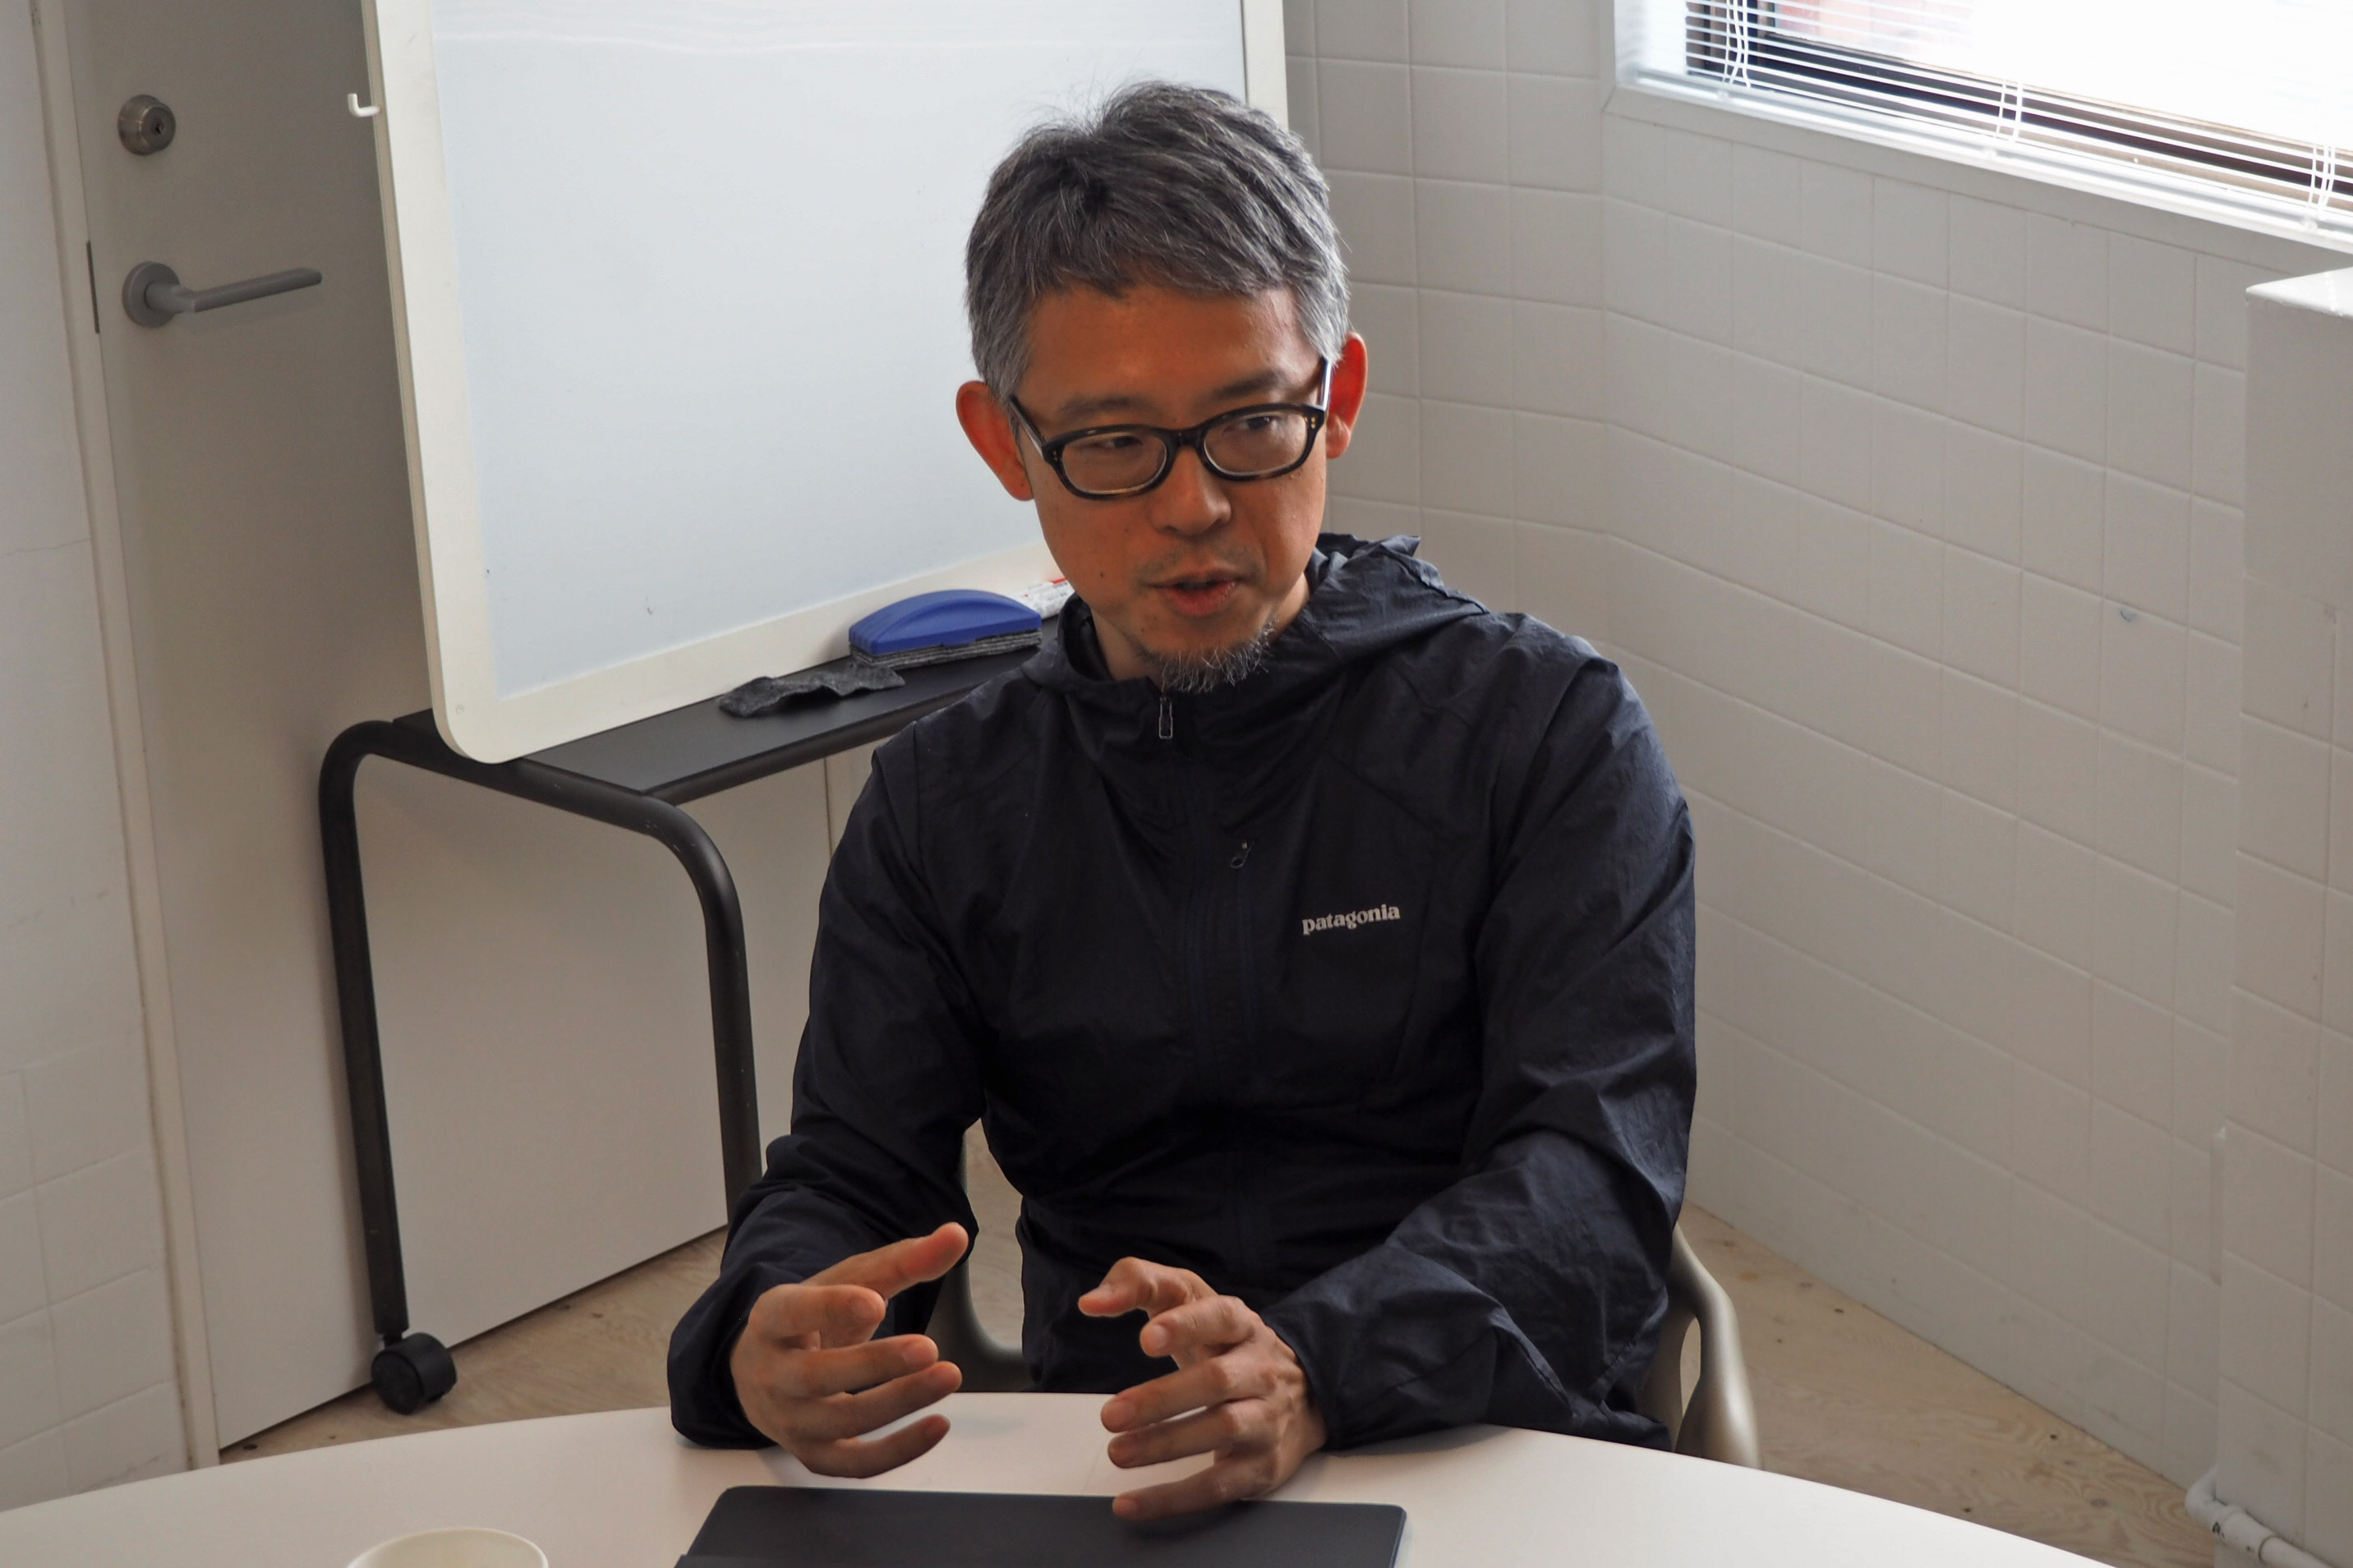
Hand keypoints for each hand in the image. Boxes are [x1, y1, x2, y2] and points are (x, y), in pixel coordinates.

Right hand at [729, 1223, 968, 1476]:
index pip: (792, 1313)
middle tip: (929, 1348)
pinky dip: (898, 1451)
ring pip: (842, 1421)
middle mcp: (773, 1374)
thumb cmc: (812, 1319)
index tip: (876, 1301)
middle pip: (818, 1375)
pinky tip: (938, 1424)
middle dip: (875, 1364)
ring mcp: (790, 1421)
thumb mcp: (847, 1282)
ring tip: (948, 1375)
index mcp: (772, 1319)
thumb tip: (956, 1236)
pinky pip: (854, 1464)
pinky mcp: (813, 1454)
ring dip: (899, 1402)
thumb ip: (901, 1260)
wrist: (765, 1373)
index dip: (830, 1309)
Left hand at [1079, 1258, 1326, 1519]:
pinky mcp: (1261, 1468)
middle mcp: (1260, 1370)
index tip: (1146, 1337)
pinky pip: (1218, 1487)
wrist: (1306, 1396)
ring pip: (1221, 1431)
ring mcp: (1266, 1420)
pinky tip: (1131, 1503)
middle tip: (1111, 1415)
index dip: (1185, 1326)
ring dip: (1165, 1445)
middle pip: (1216, 1381)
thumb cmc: (1226, 1345)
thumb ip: (1140, 1283)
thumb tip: (1091, 1300)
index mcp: (1242, 1326)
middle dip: (1161, 1399)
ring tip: (1117, 1452)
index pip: (1219, 1317)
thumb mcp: (1191, 1301)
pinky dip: (1173, 1499)